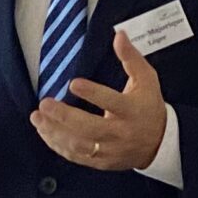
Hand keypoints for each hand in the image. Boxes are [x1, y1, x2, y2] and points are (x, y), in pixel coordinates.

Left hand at [31, 31, 166, 171]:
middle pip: (90, 128)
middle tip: (45, 103)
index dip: (93, 94)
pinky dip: (58, 145)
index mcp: (132, 111)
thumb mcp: (147, 79)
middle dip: (64, 117)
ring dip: (55, 132)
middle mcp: (121, 133)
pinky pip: (76, 156)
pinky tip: (45, 132)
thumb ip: (131, 58)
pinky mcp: (102, 162)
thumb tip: (119, 35)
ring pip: (80, 145)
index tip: (73, 83)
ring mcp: (111, 150)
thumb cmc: (149, 106)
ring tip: (37, 117)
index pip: (112, 102)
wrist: (160, 143)